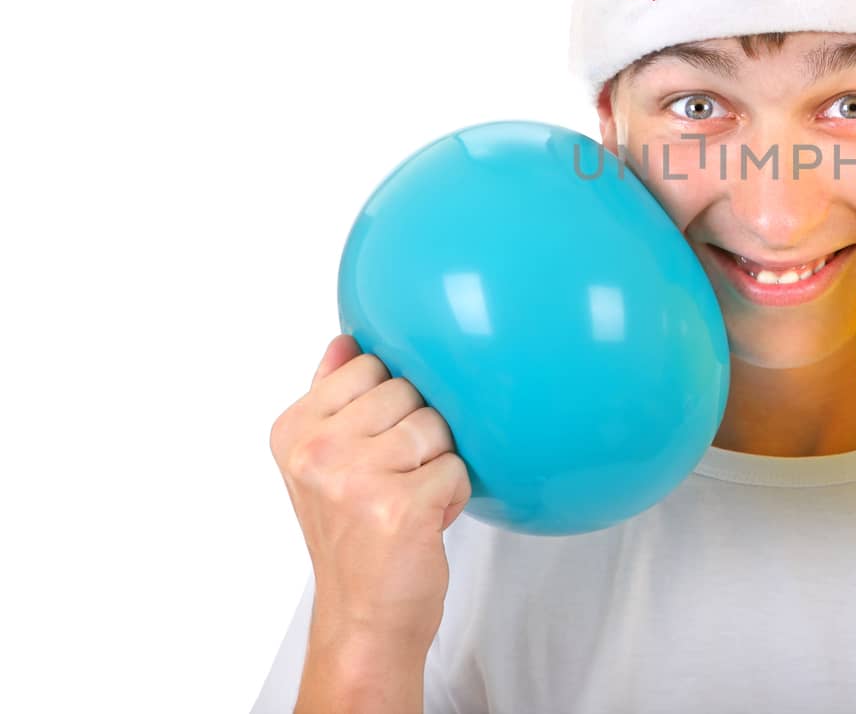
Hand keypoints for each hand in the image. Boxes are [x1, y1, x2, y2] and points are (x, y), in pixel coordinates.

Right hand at [269, 334, 470, 653]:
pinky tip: (426, 522)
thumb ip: (333, 396)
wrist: (363, 619)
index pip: (370, 365)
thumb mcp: (324, 462)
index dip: (389, 406)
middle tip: (394, 480)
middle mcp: (315, 450)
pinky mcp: (399, 506)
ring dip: (438, 464)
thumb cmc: (354, 538)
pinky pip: (457, 468)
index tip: (372, 450)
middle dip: (417, 434)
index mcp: (294, 430)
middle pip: (408, 391)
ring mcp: (354, 477)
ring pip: (437, 427)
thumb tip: (346, 338)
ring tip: (410, 499)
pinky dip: (454, 495)